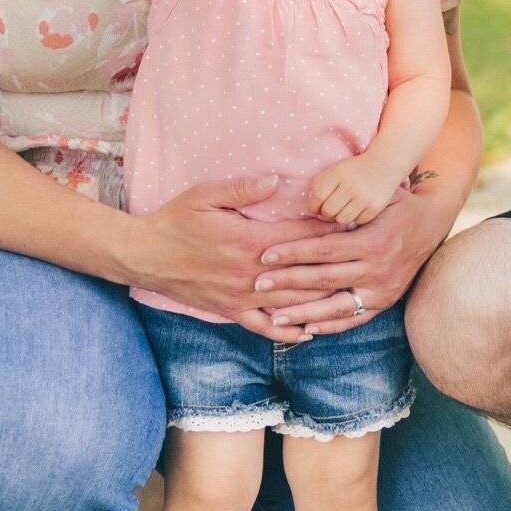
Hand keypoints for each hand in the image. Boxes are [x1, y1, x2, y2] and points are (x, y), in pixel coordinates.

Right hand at [122, 173, 336, 343]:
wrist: (142, 256)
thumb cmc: (174, 220)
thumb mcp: (205, 194)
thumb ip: (243, 188)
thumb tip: (277, 179)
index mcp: (248, 241)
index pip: (300, 235)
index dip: (329, 228)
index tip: (356, 222)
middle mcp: (249, 274)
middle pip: (303, 270)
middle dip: (336, 263)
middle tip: (367, 258)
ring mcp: (241, 296)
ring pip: (290, 301)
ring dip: (321, 298)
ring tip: (352, 293)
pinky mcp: (230, 311)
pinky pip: (264, 326)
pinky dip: (288, 330)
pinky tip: (311, 331)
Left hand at [252, 175, 443, 334]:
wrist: (432, 224)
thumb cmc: (397, 204)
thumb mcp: (377, 197)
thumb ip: (347, 204)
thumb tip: (305, 207)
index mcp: (374, 241)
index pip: (324, 250)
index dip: (292, 253)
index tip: (264, 255)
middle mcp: (378, 269)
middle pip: (323, 280)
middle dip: (287, 282)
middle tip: (257, 284)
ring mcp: (382, 290)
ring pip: (335, 307)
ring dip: (302, 313)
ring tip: (273, 317)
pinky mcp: (384, 303)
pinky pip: (352, 319)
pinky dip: (328, 326)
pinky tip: (305, 328)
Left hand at [307, 151, 404, 227]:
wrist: (384, 164)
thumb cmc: (354, 170)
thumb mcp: (335, 170)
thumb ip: (319, 186)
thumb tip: (313, 211)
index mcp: (338, 173)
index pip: (317, 196)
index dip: (313, 205)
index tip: (316, 207)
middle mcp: (351, 184)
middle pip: (328, 210)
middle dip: (326, 213)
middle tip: (331, 209)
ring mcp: (364, 196)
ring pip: (342, 219)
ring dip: (340, 216)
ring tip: (344, 209)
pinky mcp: (375, 206)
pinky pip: (358, 221)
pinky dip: (356, 217)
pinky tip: (359, 208)